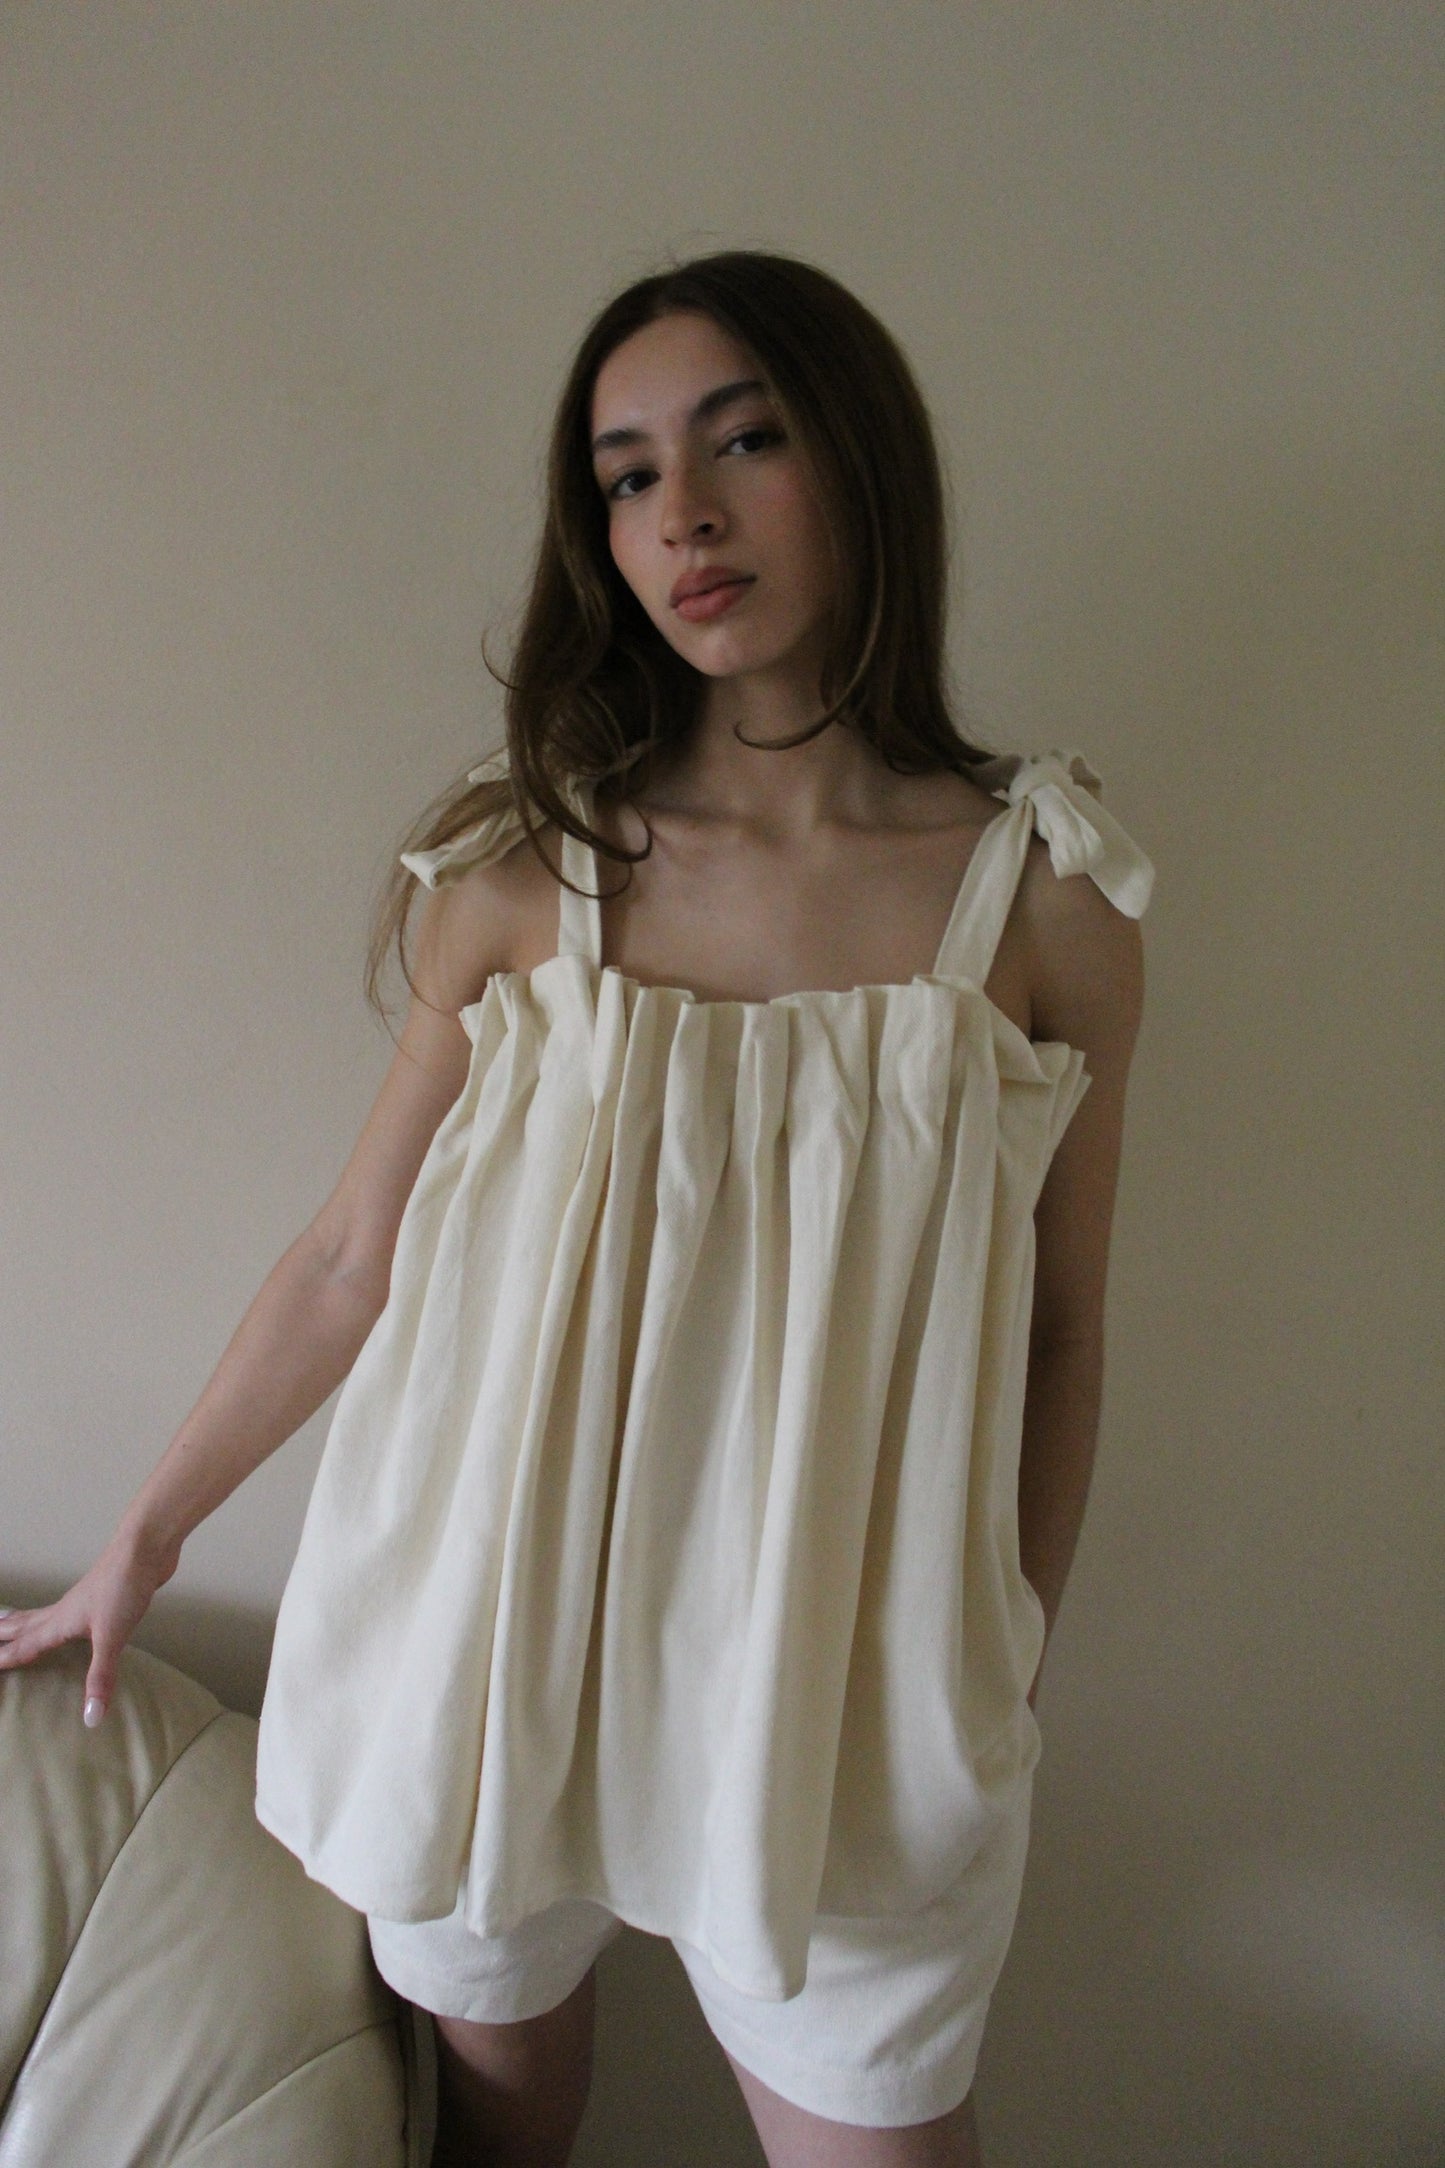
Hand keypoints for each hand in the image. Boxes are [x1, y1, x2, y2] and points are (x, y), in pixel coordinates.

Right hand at [0, 1519, 178, 1726]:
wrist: (146, 1546)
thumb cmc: (123, 1587)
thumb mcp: (111, 1636)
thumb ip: (100, 1676)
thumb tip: (90, 1719)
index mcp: (60, 1621)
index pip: (25, 1645)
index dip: (5, 1658)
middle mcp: (66, 1610)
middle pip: (26, 1624)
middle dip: (4, 1634)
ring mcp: (84, 1600)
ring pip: (44, 1614)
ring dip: (24, 1622)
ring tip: (8, 1622)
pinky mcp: (103, 1595)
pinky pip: (69, 1611)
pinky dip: (55, 1617)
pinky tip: (67, 1618)